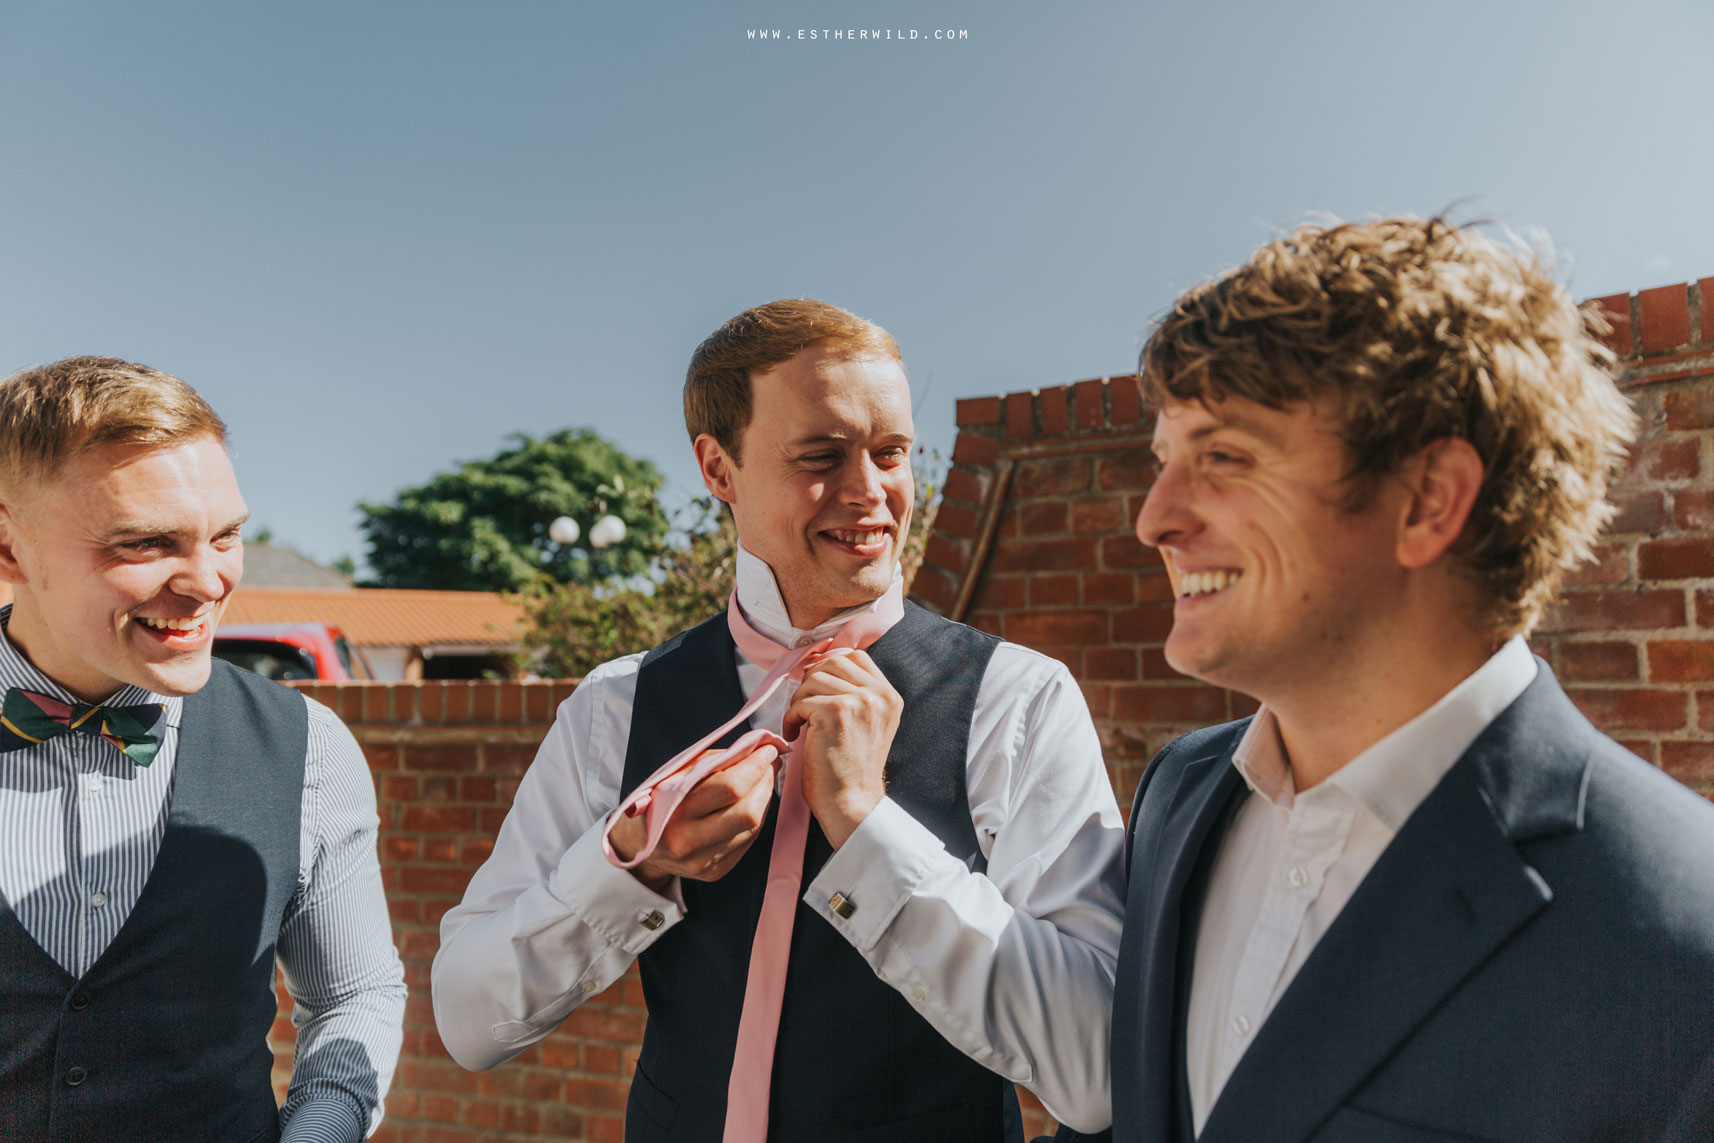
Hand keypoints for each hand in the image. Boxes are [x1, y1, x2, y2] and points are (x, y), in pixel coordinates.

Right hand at [607, 742, 779, 891]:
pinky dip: (756, 817)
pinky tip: (752, 801)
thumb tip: (756, 750)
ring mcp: (702, 861)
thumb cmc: (658, 799)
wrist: (638, 844)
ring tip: (763, 779)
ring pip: (752, 827)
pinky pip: (748, 841)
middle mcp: (687, 842)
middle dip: (765, 782)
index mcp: (673, 812)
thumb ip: (714, 761)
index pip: (729, 788)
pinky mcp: (714, 871)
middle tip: (769, 763)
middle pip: (747, 812)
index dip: (755, 766)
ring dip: (765, 798)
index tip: (768, 749)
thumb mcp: (675, 774)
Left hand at [784, 649, 901, 847]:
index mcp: (889, 696)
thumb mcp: (867, 723)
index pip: (855, 656)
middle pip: (832, 662)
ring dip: (798, 700)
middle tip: (802, 707)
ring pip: (814, 679)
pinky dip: (791, 716)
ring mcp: (859, 701)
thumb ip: (854, 693)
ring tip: (799, 723)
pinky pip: (802, 700)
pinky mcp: (835, 712)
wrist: (852, 803)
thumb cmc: (851, 768)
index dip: (829, 665)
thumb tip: (818, 663)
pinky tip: (794, 734)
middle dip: (810, 682)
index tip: (813, 686)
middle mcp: (879, 695)